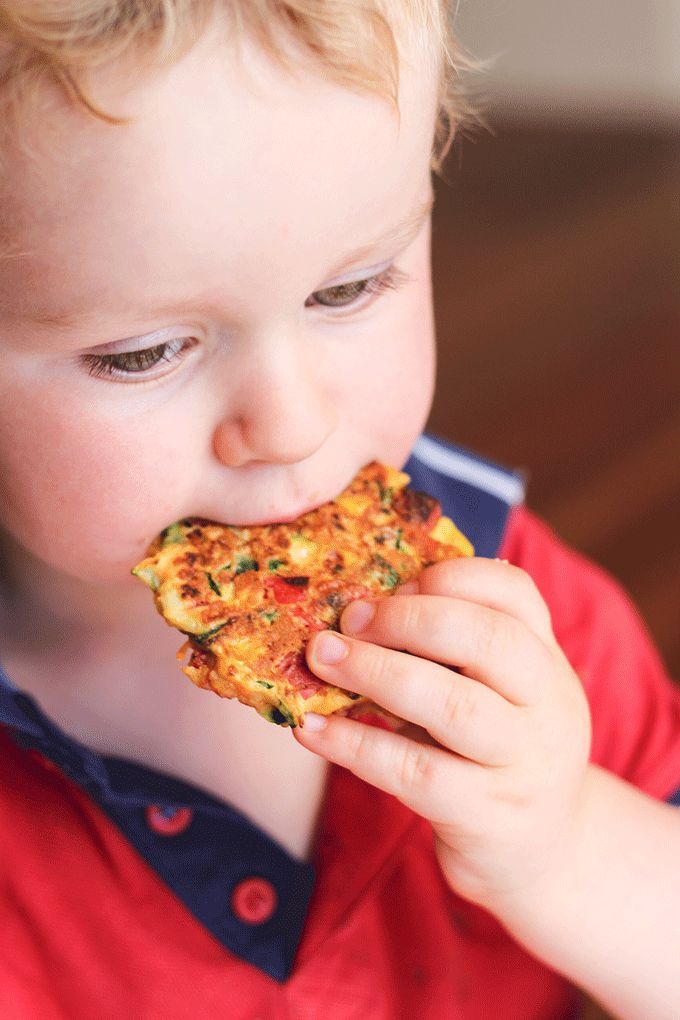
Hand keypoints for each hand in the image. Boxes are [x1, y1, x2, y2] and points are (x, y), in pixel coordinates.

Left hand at [293, 557, 591, 926]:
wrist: (542, 856)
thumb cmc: (497, 752)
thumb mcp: (496, 692)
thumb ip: (450, 649)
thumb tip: (358, 606)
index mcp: (546, 658)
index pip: (514, 592)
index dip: (449, 577)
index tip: (393, 584)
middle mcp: (548, 706)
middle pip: (489, 640)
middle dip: (408, 619)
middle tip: (348, 618)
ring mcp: (522, 764)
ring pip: (453, 706)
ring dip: (375, 673)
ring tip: (320, 658)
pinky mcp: (486, 818)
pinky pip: (414, 772)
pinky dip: (356, 744)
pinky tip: (312, 729)